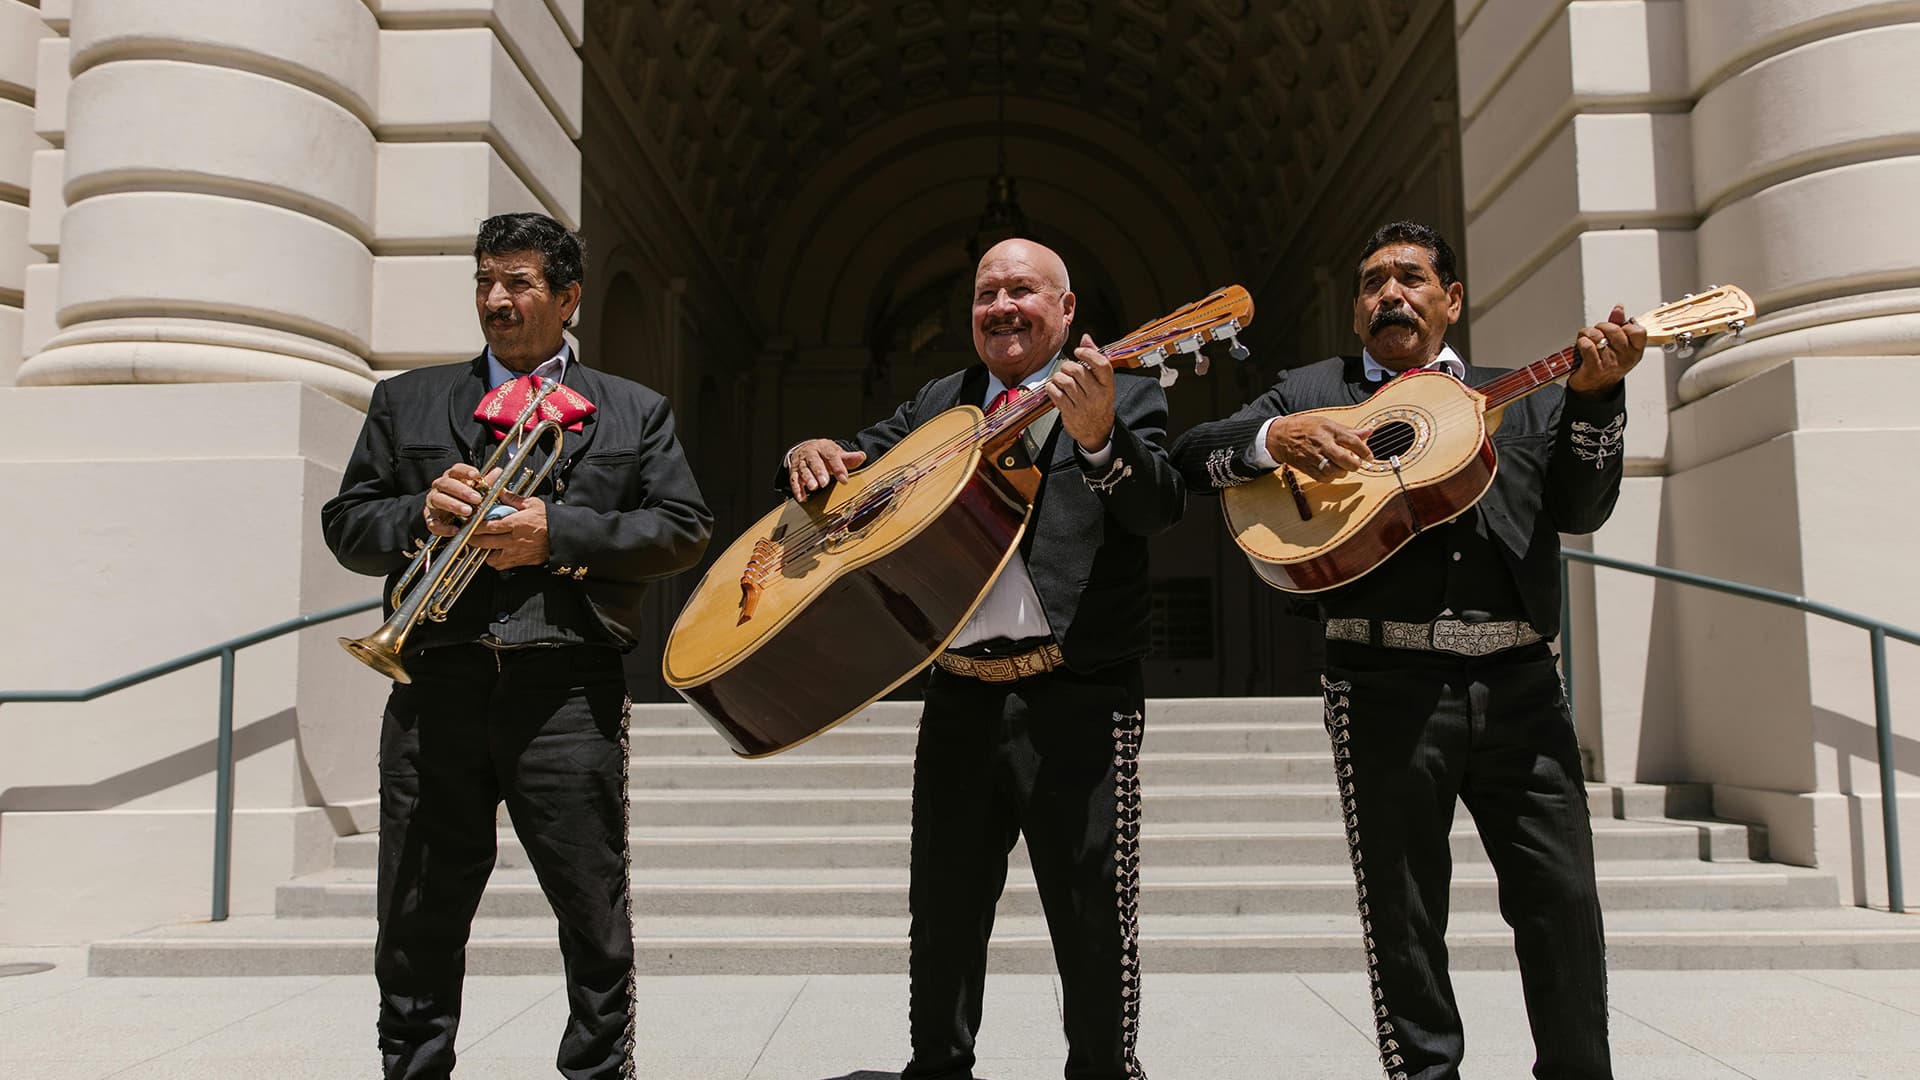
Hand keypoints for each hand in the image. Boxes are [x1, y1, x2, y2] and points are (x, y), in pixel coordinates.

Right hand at [423, 464, 501, 535]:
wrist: (445, 515)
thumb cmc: (462, 499)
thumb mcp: (475, 490)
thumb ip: (485, 482)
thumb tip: (498, 472)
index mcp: (452, 478)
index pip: (456, 470)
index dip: (465, 471)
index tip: (476, 475)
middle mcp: (440, 488)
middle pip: (447, 484)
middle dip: (462, 491)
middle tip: (477, 498)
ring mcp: (433, 502)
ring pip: (439, 500)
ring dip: (453, 505)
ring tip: (468, 511)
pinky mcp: (430, 518)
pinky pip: (434, 523)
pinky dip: (443, 527)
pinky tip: (455, 529)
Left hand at [470, 490, 548, 569]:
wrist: (565, 536)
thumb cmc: (550, 520)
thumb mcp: (533, 504)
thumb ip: (514, 499)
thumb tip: (501, 492)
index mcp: (516, 523)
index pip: (488, 526)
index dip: (475, 525)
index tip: (469, 523)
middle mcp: (514, 540)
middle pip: (484, 542)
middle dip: (472, 538)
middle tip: (468, 534)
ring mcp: (516, 553)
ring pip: (490, 557)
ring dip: (483, 551)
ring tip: (482, 543)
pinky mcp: (520, 562)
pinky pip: (501, 565)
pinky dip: (494, 560)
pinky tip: (495, 553)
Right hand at [787, 438, 866, 500]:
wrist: (806, 449)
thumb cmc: (824, 454)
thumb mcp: (837, 454)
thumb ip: (849, 458)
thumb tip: (862, 456)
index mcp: (823, 447)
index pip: (831, 456)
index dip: (838, 468)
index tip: (844, 480)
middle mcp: (810, 453)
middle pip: (814, 461)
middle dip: (819, 472)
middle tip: (824, 483)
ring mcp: (801, 462)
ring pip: (803, 469)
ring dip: (808, 479)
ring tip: (813, 488)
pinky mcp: (793, 471)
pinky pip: (794, 479)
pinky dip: (797, 489)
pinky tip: (802, 497)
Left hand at [1049, 334, 1115, 452]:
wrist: (1098, 432)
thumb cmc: (1099, 403)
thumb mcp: (1103, 383)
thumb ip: (1095, 359)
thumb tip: (1085, 338)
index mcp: (1108, 385)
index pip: (1101, 364)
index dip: (1087, 353)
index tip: (1078, 351)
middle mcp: (1097, 395)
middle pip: (1078, 371)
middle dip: (1067, 366)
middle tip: (1067, 370)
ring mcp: (1084, 405)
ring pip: (1065, 381)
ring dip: (1058, 377)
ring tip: (1060, 380)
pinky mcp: (1070, 412)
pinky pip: (1055, 393)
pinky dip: (1051, 388)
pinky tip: (1055, 389)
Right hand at [1266, 415, 1372, 478]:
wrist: (1281, 437)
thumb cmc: (1305, 428)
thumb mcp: (1327, 423)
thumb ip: (1349, 431)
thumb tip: (1368, 432)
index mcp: (1328, 431)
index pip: (1352, 442)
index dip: (1365, 451)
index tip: (1369, 457)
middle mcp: (1322, 444)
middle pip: (1345, 459)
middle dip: (1355, 464)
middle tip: (1357, 463)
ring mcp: (1314, 458)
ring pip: (1336, 471)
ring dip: (1343, 471)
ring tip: (1343, 466)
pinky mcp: (1308, 469)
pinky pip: (1325, 478)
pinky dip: (1332, 476)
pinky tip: (1331, 470)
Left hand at [1568, 304, 1647, 395]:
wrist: (1594, 388)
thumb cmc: (1606, 363)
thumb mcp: (1618, 344)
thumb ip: (1619, 324)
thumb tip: (1619, 308)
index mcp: (1635, 351)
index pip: (1638, 331)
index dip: (1625, 325)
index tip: (1618, 327)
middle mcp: (1625, 358)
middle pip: (1614, 329)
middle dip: (1601, 326)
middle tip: (1597, 333)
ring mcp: (1610, 363)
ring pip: (1597, 336)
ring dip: (1588, 334)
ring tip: (1588, 340)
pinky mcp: (1595, 368)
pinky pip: (1587, 346)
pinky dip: (1581, 342)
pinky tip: (1582, 345)